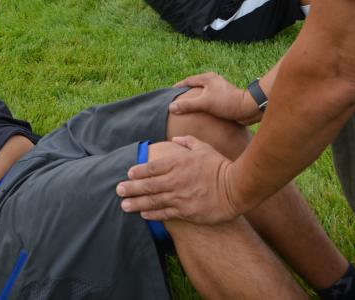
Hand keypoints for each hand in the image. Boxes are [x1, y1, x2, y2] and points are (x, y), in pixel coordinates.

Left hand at [116, 136, 241, 223]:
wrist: (236, 187)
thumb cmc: (220, 165)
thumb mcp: (203, 147)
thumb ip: (187, 142)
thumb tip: (174, 140)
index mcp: (178, 162)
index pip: (152, 167)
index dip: (138, 171)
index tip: (128, 173)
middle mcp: (176, 180)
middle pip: (148, 185)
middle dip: (131, 188)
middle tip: (118, 190)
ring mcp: (180, 197)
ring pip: (153, 201)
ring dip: (136, 203)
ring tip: (124, 205)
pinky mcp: (187, 212)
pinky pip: (165, 213)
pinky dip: (152, 214)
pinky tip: (143, 214)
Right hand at [171, 72, 260, 123]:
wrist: (247, 109)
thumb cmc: (227, 103)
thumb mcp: (204, 103)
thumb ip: (187, 105)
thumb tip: (171, 107)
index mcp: (208, 78)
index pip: (188, 80)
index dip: (178, 87)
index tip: (170, 93)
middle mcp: (213, 81)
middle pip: (195, 85)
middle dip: (186, 92)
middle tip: (176, 100)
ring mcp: (219, 89)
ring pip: (202, 93)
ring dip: (194, 99)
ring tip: (186, 107)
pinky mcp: (223, 97)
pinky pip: (208, 99)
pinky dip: (202, 104)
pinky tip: (200, 112)